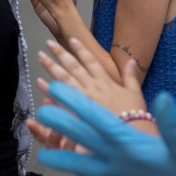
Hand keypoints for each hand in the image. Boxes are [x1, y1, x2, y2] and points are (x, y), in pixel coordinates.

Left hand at [29, 37, 145, 151]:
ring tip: (40, 57)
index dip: (81, 50)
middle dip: (60, 54)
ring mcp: (83, 98)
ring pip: (64, 78)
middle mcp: (93, 86)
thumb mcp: (135, 93)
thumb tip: (131, 60)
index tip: (71, 40)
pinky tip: (39, 82)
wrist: (130, 134)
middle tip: (48, 44)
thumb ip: (130, 76)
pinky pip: (60, 98)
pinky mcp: (77, 110)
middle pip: (73, 66)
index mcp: (106, 81)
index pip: (91, 61)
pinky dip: (49, 90)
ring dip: (51, 66)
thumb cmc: (136, 116)